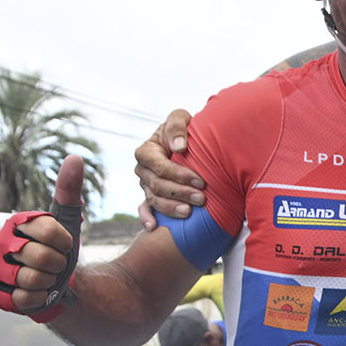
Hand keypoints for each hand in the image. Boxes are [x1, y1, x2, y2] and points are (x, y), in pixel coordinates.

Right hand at [0, 155, 84, 321]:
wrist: (54, 282)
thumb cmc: (58, 248)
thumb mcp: (67, 219)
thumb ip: (70, 189)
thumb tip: (75, 158)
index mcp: (15, 222)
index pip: (50, 231)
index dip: (65, 242)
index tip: (64, 244)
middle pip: (42, 256)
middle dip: (59, 263)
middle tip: (56, 263)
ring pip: (32, 278)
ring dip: (49, 280)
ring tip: (46, 276)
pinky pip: (25, 297)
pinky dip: (39, 297)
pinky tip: (38, 291)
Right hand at [134, 108, 203, 229]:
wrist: (189, 142)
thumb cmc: (185, 128)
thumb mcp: (180, 118)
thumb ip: (177, 126)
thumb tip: (179, 147)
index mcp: (147, 151)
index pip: (158, 166)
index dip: (178, 174)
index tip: (200, 180)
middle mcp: (143, 170)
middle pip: (157, 185)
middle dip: (180, 193)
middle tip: (202, 199)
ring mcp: (145, 185)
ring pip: (154, 199)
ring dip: (171, 208)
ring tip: (189, 213)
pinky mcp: (150, 196)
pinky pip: (144, 209)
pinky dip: (147, 218)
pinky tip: (153, 227)